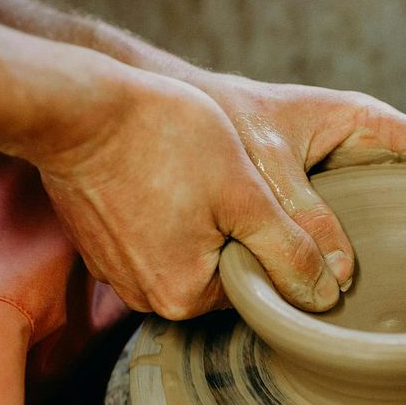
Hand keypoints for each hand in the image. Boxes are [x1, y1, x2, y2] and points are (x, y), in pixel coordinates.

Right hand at [25, 65, 340, 318]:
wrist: (78, 106)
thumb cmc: (165, 139)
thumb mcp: (247, 195)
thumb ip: (291, 251)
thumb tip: (327, 297)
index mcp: (184, 296)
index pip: (255, 283)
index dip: (270, 240)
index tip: (265, 197)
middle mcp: (146, 298)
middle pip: (220, 271)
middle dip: (234, 229)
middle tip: (229, 177)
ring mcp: (117, 272)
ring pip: (186, 251)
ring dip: (201, 218)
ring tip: (195, 170)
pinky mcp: (100, 246)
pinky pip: (151, 238)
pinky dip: (165, 210)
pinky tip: (167, 173)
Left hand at [183, 72, 405, 290]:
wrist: (175, 114)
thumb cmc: (221, 122)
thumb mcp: (267, 166)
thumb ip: (301, 218)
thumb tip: (337, 280)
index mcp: (364, 124)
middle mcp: (360, 150)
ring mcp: (341, 176)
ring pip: (396, 211)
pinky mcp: (317, 201)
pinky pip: (358, 228)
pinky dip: (375, 253)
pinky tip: (376, 291)